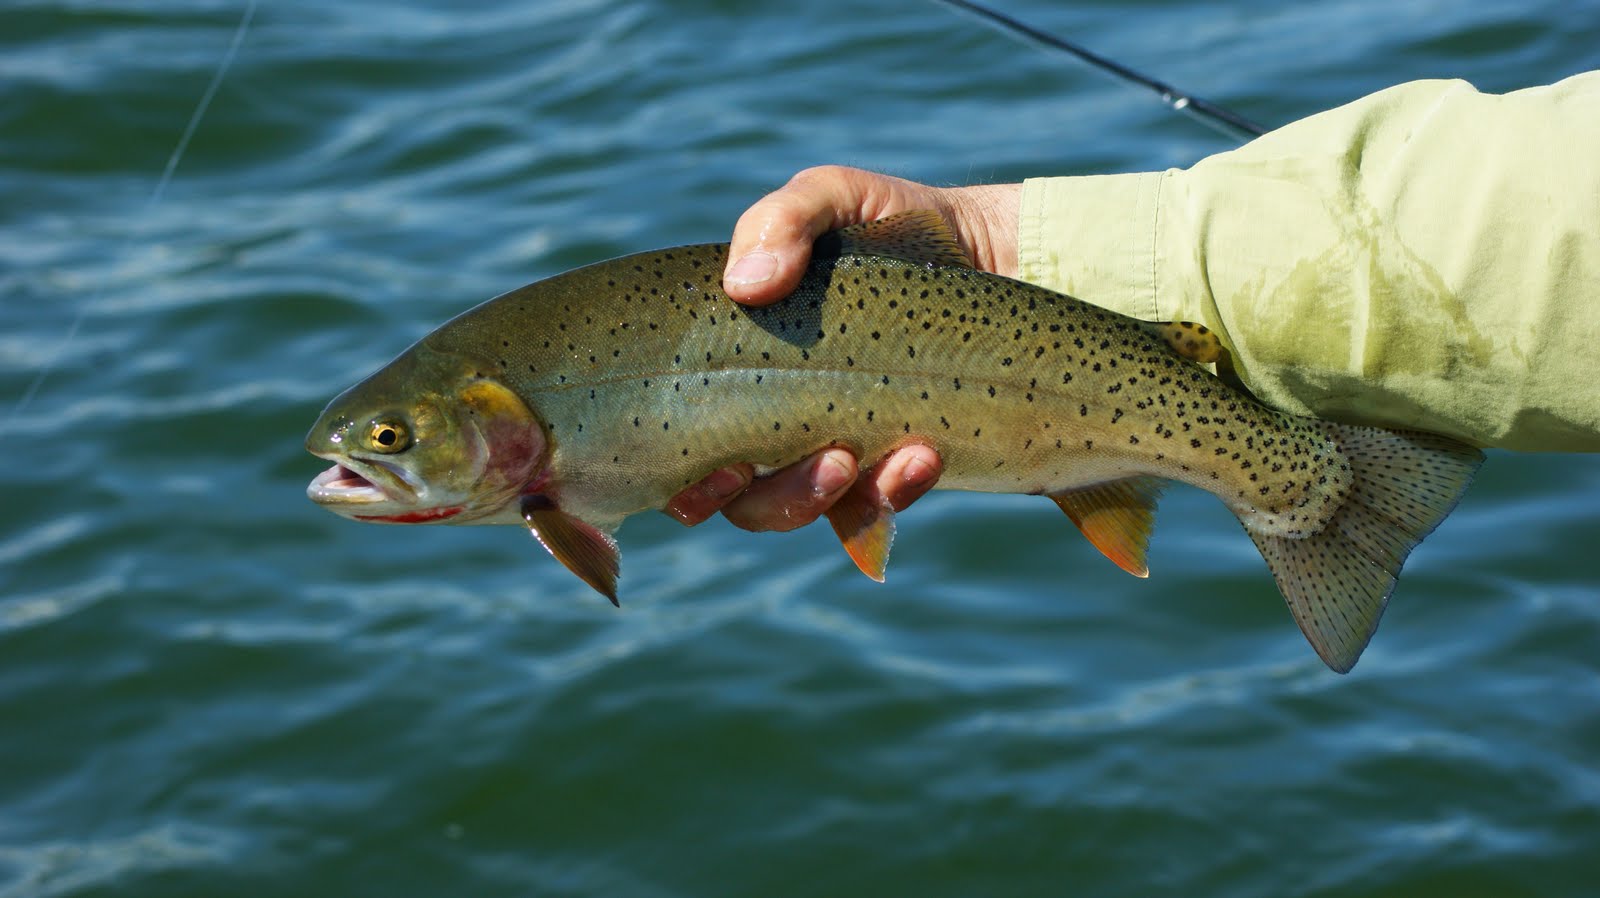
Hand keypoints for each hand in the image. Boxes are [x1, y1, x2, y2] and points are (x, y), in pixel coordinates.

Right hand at [666, 166, 1020, 530]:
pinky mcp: (887, 467)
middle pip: (733, 498)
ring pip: (793, 510)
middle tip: (793, 463)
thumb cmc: (888, 222)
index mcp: (730, 364)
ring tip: (853, 457)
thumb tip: (746, 285)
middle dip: (759, 498)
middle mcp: (767, 419)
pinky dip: (890, 492)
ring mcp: (827, 449)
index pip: (676, 445)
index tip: (724, 465)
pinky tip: (921, 455)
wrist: (989, 250)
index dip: (681, 479)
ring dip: (814, 498)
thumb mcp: (834, 198)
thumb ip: (783, 219)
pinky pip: (873, 508)